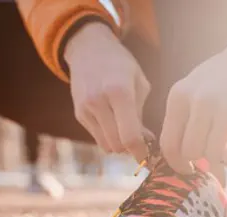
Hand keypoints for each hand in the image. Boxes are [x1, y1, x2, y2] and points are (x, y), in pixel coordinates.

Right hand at [64, 22, 149, 159]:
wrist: (88, 49)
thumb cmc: (121, 65)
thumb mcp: (139, 82)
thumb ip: (141, 114)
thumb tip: (146, 143)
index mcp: (119, 92)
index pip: (129, 136)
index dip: (140, 152)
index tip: (148, 156)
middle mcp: (98, 102)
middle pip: (117, 145)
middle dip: (130, 148)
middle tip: (141, 142)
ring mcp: (85, 109)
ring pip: (106, 145)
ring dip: (119, 144)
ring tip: (127, 131)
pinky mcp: (78, 114)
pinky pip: (97, 138)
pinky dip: (108, 136)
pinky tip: (114, 122)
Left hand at [160, 32, 226, 172]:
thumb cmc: (221, 78)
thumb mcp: (192, 89)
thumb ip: (183, 120)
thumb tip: (181, 162)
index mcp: (179, 96)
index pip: (168, 144)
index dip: (177, 164)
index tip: (187, 168)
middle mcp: (199, 101)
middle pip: (190, 153)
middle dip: (200, 161)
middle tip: (211, 157)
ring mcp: (224, 108)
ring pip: (211, 156)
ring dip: (219, 159)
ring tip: (225, 146)